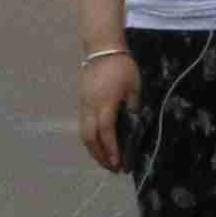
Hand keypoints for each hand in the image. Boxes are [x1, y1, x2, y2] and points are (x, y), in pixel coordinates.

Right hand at [76, 50, 140, 175]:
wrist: (101, 48)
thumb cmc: (121, 66)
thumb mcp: (134, 86)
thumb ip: (134, 106)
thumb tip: (133, 120)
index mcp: (106, 104)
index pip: (106, 132)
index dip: (111, 149)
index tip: (118, 163)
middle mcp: (91, 107)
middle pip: (90, 137)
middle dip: (100, 155)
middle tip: (111, 168)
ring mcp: (83, 104)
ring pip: (83, 133)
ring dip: (93, 149)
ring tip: (104, 160)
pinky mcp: (81, 101)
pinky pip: (83, 125)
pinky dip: (90, 138)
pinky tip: (98, 144)